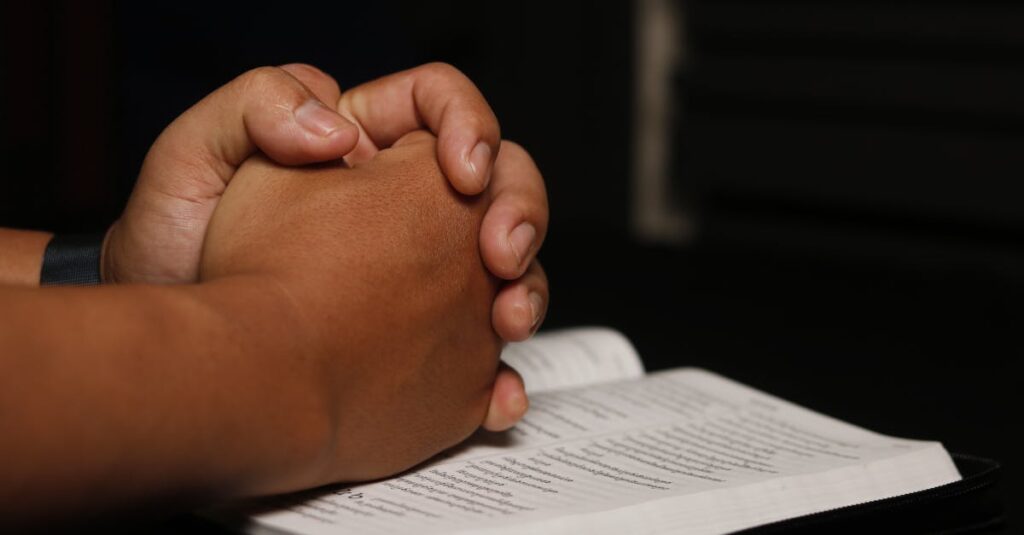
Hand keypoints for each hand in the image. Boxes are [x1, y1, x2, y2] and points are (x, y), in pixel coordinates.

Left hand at [200, 131, 498, 486]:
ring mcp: (420, 278)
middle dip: (522, 212)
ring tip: (507, 322)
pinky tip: (497, 394)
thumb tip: (344, 133)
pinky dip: (501, 375)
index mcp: (362, 146)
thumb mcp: (195, 154)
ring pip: (508, 266)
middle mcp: (403, 207)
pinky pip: (481, 352)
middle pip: (501, 183)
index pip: (442, 107)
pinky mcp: (422, 342)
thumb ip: (259, 104)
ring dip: (527, 290)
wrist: (171, 342)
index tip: (462, 173)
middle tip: (499, 255)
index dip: (472, 126)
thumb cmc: (172, 243)